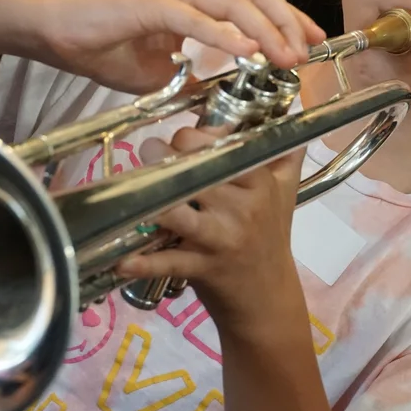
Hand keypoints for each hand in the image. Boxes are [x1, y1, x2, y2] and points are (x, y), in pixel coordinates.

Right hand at [38, 0, 325, 93]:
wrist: (57, 33)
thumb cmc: (103, 48)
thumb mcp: (160, 72)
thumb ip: (192, 76)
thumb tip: (217, 95)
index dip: (288, 18)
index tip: (312, 43)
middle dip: (287, 22)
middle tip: (306, 53)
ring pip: (233, 2)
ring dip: (265, 31)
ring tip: (285, 56)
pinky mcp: (150, 5)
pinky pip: (196, 19)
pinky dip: (225, 35)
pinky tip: (247, 53)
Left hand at [114, 127, 306, 333]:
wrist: (268, 299)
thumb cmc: (272, 238)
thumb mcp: (286, 193)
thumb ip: (283, 154)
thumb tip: (288, 111)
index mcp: (258, 183)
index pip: (222, 145)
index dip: (191, 137)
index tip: (178, 143)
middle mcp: (242, 207)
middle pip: (196, 170)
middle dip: (164, 156)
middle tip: (149, 154)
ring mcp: (221, 239)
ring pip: (181, 212)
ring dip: (151, 197)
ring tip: (133, 186)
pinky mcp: (203, 268)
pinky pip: (169, 262)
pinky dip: (144, 262)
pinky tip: (122, 259)